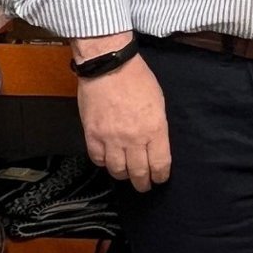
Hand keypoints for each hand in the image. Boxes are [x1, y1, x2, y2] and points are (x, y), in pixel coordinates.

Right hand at [77, 55, 171, 191]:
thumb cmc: (138, 79)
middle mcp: (134, 139)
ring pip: (117, 170)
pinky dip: (103, 163)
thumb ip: (157, 127)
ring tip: (125, 175)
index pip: (160, 164)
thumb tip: (155, 144)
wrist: (108, 66)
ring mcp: (111, 138)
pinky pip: (98, 159)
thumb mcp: (158, 103)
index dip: (160, 176)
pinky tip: (108, 160)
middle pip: (138, 172)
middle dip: (143, 183)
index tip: (159, 179)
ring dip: (123, 176)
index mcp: (155, 130)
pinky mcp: (92, 134)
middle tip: (143, 186)